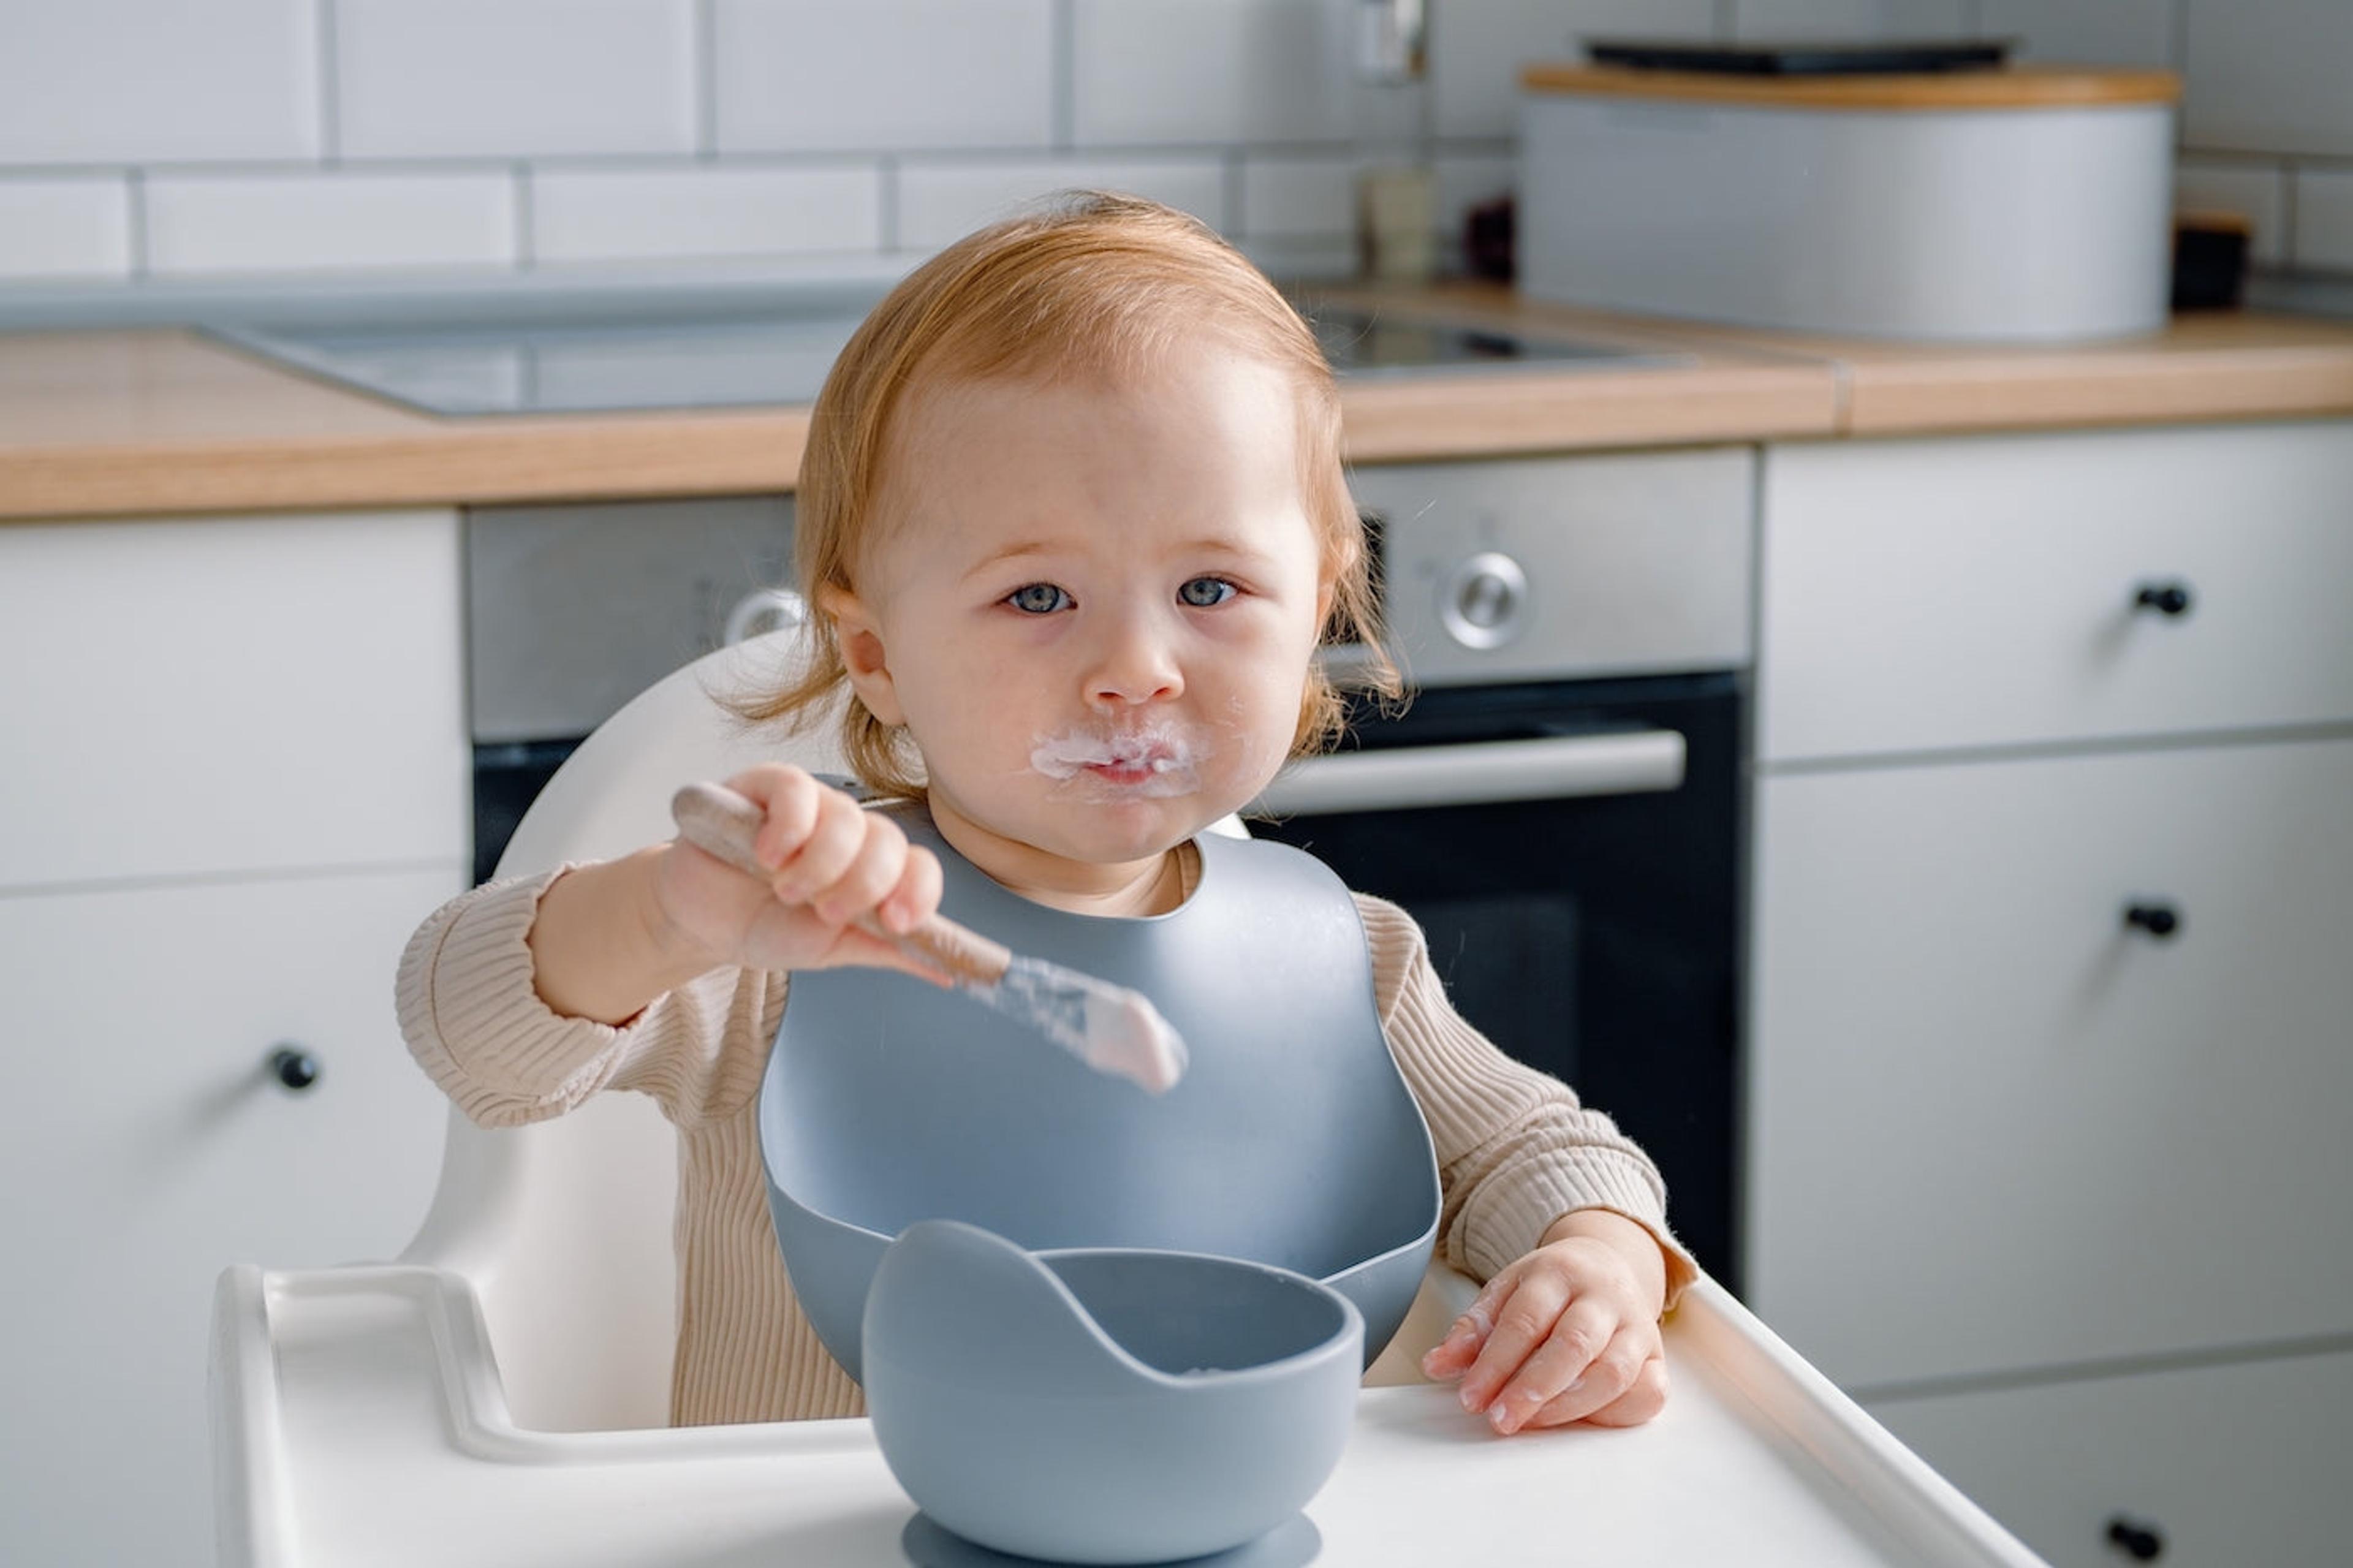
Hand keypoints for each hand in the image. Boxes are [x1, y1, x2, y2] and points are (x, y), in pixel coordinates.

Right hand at [651, 764, 944, 979]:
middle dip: (863, 884)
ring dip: (820, 864)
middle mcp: (852, 833)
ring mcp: (814, 805)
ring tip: (786, 890)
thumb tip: (949, 971)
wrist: (702, 920)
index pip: (920, 867)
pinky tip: (767, 855)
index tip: (897, 922)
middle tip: (826, 912)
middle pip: (888, 841)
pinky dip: (789, 827)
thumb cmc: (767, 927)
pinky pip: (797, 789)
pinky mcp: (769, 785)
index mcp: (876, 870)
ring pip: (847, 817)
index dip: (918, 892)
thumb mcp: (831, 949)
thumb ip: (885, 950)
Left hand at [1418, 1210, 1669, 1434]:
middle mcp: (1602, 1297)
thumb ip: (1472, 1330)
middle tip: (1501, 1419)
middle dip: (1533, 1388)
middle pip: (1574, 1344)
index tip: (1471, 1397)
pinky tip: (1580, 1420)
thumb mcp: (1506, 1292)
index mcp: (1558, 1272)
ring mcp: (1636, 1326)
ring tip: (1532, 1423)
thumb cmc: (1551, 1287)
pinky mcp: (1657, 1357)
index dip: (1495, 1362)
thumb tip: (1437, 1365)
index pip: (1525, 1319)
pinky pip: (1647, 1393)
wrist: (1607, 1264)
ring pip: (1613, 1372)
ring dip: (1569, 1406)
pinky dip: (1615, 1413)